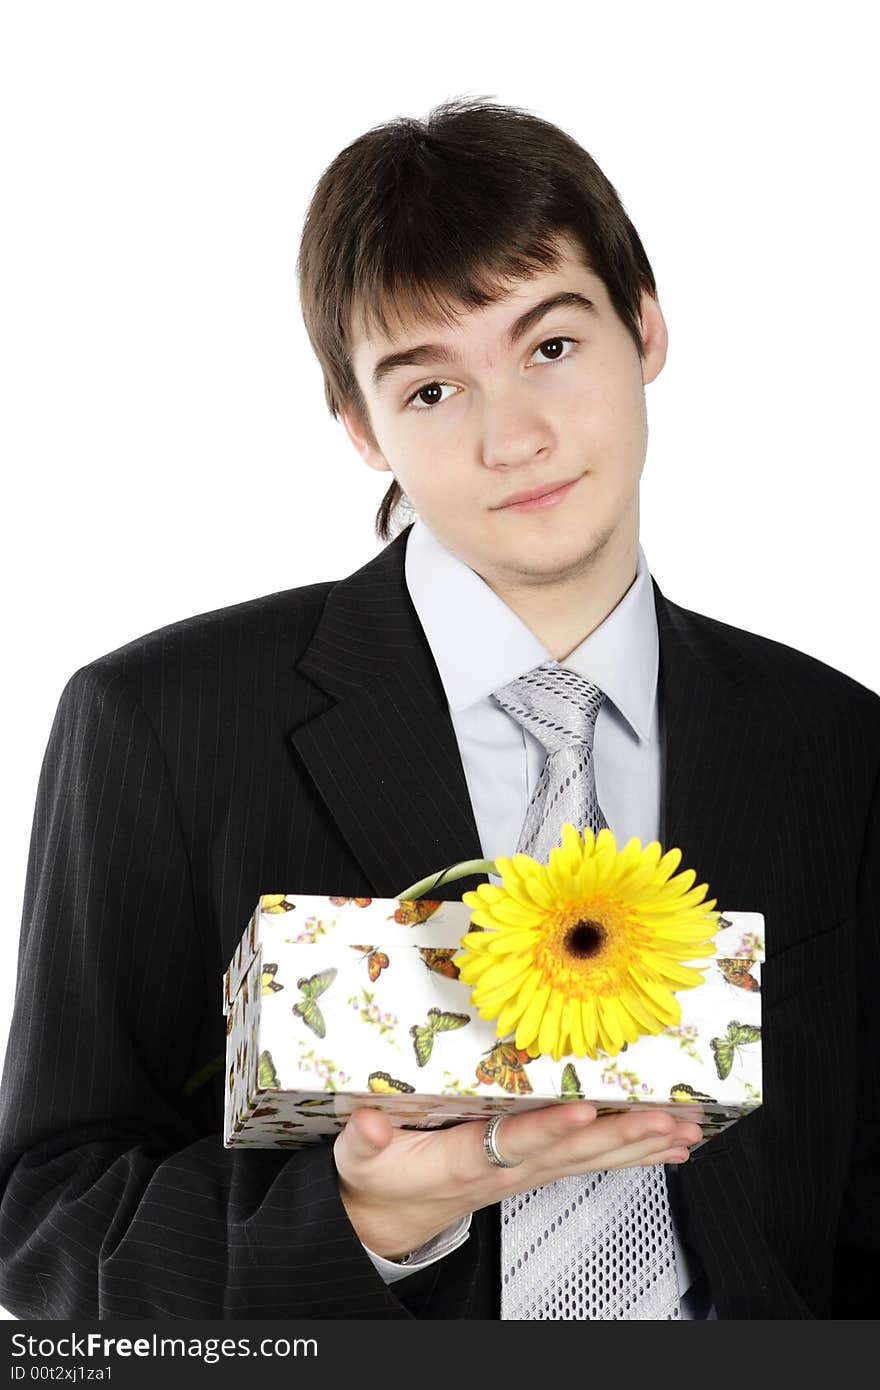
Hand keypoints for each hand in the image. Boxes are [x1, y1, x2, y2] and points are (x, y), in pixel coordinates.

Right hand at [334, 1102, 701, 1260]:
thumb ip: (364, 1137)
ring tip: (682, 1131)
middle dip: (621, 1135)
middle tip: (664, 1119)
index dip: (549, 1129)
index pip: (515, 1144)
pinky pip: (591, 1163)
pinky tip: (666, 1147)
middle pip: (570, 1153)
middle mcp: (506, 1170)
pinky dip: (633, 1155)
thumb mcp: (358, 1158)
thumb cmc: (380, 1179)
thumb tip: (369, 1120)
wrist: (388, 1219)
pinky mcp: (535, 1172)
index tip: (583, 1112)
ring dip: (639, 1146)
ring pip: (590, 1159)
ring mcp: (525, 1174)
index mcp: (465, 1161)